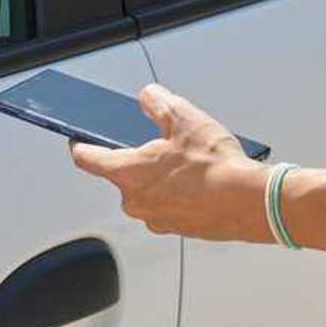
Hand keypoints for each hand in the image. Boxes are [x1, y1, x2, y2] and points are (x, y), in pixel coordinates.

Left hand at [69, 84, 272, 242]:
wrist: (248, 202)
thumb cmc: (215, 166)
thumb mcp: (184, 117)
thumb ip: (157, 103)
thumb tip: (147, 97)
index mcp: (128, 173)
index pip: (88, 159)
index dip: (80, 146)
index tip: (77, 141)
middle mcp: (136, 202)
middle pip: (123, 176)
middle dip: (138, 160)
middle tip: (162, 146)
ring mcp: (155, 219)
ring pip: (148, 193)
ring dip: (161, 179)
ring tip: (190, 164)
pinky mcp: (176, 229)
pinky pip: (168, 207)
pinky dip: (179, 195)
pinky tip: (200, 183)